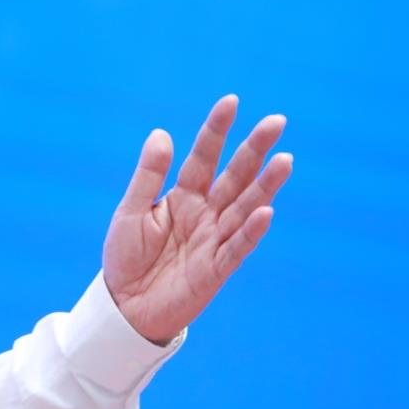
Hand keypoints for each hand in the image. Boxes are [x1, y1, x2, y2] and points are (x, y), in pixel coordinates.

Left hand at [102, 95, 291, 344]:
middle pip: (235, 176)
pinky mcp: (216, 270)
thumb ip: (149, 175)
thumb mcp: (131, 211)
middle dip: (255, 149)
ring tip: (285, 160)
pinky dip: (251, 231)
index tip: (232, 101)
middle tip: (277, 121)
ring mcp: (213, 240)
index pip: (204, 157)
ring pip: (245, 207)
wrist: (124, 306)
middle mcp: (205, 213)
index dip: (217, 130)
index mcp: (183, 195)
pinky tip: (266, 211)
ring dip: (265, 185)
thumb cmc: (126, 256)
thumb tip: (161, 133)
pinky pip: (237, 248)